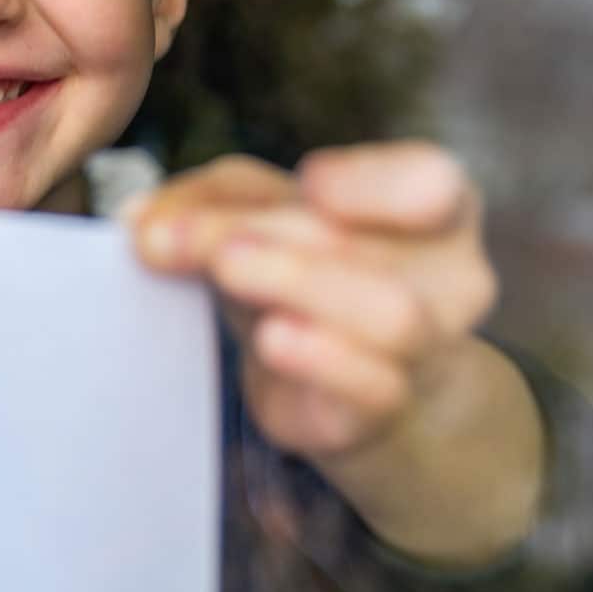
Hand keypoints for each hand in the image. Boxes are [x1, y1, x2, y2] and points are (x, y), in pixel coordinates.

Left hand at [125, 143, 498, 463]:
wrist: (339, 387)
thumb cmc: (305, 278)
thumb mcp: (261, 218)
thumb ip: (211, 200)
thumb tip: (142, 218)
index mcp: (433, 212)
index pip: (432, 183)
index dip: (369, 182)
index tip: (307, 183)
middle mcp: (450, 277)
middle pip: (357, 243)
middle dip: (257, 231)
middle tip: (171, 236)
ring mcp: (426, 349)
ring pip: (389, 313)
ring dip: (295, 282)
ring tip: (226, 270)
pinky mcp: (384, 409)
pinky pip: (375, 385)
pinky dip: (322, 357)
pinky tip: (275, 339)